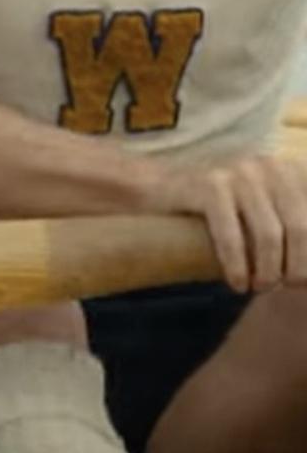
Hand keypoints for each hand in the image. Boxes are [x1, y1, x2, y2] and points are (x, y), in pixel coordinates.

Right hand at [150, 155, 306, 293]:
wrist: (160, 185)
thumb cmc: (225, 207)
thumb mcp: (270, 208)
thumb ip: (295, 226)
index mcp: (290, 169)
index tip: (304, 278)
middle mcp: (268, 165)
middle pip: (300, 228)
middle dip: (297, 269)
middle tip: (283, 286)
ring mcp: (237, 172)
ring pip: (268, 235)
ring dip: (268, 272)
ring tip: (260, 287)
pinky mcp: (208, 185)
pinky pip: (232, 235)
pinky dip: (237, 266)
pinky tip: (237, 283)